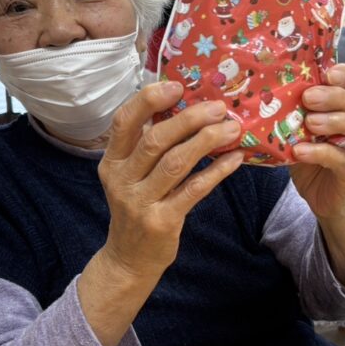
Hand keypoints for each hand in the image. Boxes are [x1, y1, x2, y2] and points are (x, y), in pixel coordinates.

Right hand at [99, 82, 243, 278]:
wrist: (129, 259)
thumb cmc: (136, 208)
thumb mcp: (130, 176)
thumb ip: (147, 147)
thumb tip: (187, 108)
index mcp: (111, 161)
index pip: (123, 121)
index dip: (149, 100)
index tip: (177, 86)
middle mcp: (121, 179)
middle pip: (155, 139)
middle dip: (189, 119)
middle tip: (217, 107)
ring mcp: (140, 202)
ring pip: (175, 162)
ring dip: (206, 141)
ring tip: (232, 128)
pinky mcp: (162, 221)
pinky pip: (193, 189)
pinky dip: (215, 171)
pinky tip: (233, 159)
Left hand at [289, 64, 344, 220]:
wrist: (317, 195)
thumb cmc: (307, 155)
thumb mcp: (297, 128)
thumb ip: (292, 111)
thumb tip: (267, 91)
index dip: (344, 74)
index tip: (326, 73)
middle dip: (336, 96)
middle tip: (308, 98)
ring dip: (337, 121)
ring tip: (310, 123)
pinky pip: (343, 159)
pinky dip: (322, 152)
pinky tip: (301, 151)